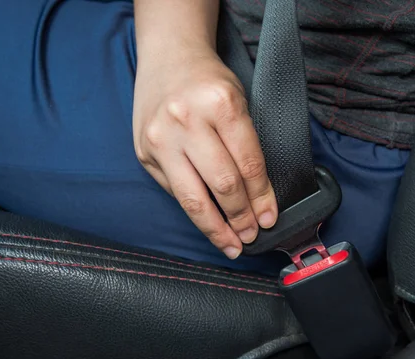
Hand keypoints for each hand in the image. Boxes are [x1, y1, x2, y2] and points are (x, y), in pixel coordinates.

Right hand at [133, 48, 277, 258]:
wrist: (168, 57)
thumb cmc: (209, 82)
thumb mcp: (239, 101)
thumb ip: (246, 146)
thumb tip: (258, 199)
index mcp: (220, 104)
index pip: (248, 164)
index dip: (262, 198)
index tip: (270, 218)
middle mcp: (186, 120)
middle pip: (223, 184)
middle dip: (242, 217)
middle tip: (252, 235)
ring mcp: (160, 138)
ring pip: (193, 198)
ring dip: (216, 228)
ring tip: (231, 244)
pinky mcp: (144, 152)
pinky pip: (174, 191)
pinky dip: (193, 210)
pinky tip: (207, 221)